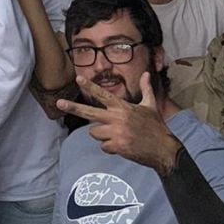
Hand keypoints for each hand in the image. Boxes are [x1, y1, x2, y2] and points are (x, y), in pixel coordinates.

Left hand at [56, 73, 181, 176]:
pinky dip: (110, 148)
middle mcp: (117, 118)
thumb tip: (145, 73)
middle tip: (59, 103)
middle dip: (73, 107)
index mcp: (123, 107)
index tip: (78, 78)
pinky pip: (103, 147)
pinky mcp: (117, 146)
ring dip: (102, 135)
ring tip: (118, 136)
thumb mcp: (151, 106)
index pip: (103, 95)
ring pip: (94, 133)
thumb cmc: (156, 127)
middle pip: (89, 113)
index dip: (90, 86)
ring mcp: (116, 133)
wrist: (164, 150)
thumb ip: (146, 89)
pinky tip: (123, 146)